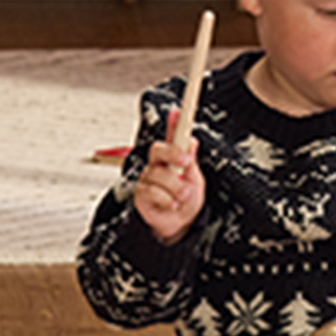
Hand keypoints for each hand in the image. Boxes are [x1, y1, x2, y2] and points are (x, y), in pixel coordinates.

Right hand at [132, 106, 204, 242]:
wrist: (178, 225)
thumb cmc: (186, 199)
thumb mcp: (195, 179)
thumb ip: (190, 160)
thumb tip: (192, 140)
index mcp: (172, 158)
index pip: (172, 136)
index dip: (174, 122)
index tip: (179, 110)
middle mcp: (157, 164)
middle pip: (158, 149)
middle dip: (173, 154)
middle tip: (185, 163)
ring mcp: (147, 178)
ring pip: (159, 174)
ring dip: (176, 188)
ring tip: (182, 196)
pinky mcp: (140, 193)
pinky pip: (152, 192)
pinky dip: (166, 200)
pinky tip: (171, 204)